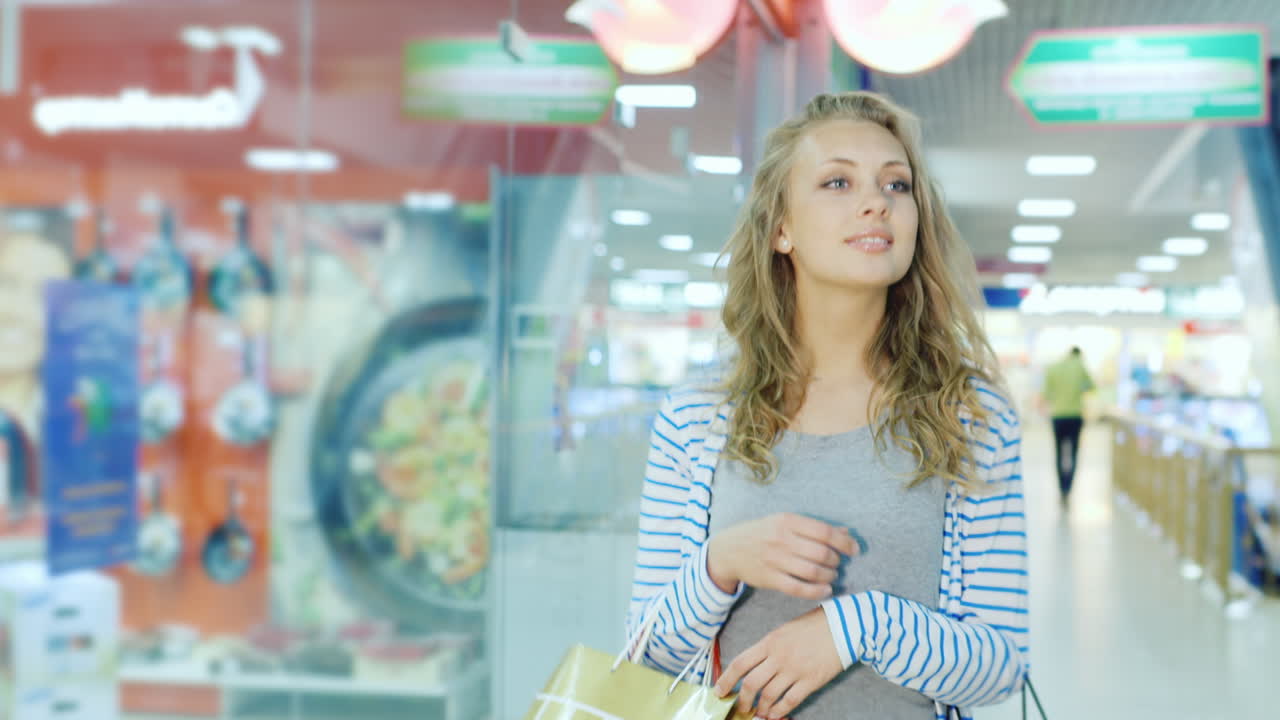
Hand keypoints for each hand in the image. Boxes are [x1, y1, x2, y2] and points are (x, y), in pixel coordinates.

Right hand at [707, 513, 856, 599]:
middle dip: (836, 561)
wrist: (728, 549)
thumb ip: (813, 527)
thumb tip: (845, 532)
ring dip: (829, 576)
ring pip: (813, 571)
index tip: (854, 549)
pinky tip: (826, 590)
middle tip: (837, 563)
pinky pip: (799, 588)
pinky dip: (817, 592)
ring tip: (831, 576)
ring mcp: (775, 560)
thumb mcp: (783, 522)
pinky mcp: (770, 579)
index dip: (844, 542)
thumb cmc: (761, 533)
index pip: (824, 531)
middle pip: (821, 553)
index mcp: (787, 521)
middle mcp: (781, 539)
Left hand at [714, 607, 842, 717]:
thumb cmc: (814, 625)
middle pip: (752, 684)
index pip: (741, 663)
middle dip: (742, 700)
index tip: (719, 691)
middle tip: (740, 707)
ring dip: (760, 708)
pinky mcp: (810, 681)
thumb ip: (769, 647)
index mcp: (770, 642)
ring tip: (759, 713)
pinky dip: (779, 711)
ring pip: (769, 695)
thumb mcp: (785, 630)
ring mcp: (795, 670)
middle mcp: (779, 657)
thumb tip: (755, 666)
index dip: (726, 679)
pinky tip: (775, 715)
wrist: (843, 626)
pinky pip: (789, 701)